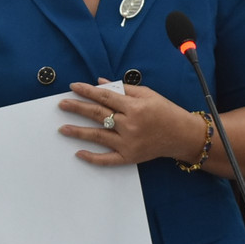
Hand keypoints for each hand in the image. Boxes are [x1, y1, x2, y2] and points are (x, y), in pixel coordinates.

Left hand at [58, 79, 201, 165]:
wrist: (182, 135)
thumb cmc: (165, 112)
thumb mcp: (147, 94)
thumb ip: (123, 89)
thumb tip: (99, 83)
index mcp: (134, 107)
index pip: (105, 97)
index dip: (87, 91)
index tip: (73, 87)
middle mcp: (130, 125)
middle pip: (98, 115)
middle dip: (78, 108)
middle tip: (62, 105)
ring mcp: (128, 143)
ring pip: (98, 136)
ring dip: (78, 132)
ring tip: (63, 128)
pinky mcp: (129, 157)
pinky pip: (107, 160)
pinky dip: (93, 158)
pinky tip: (79, 153)